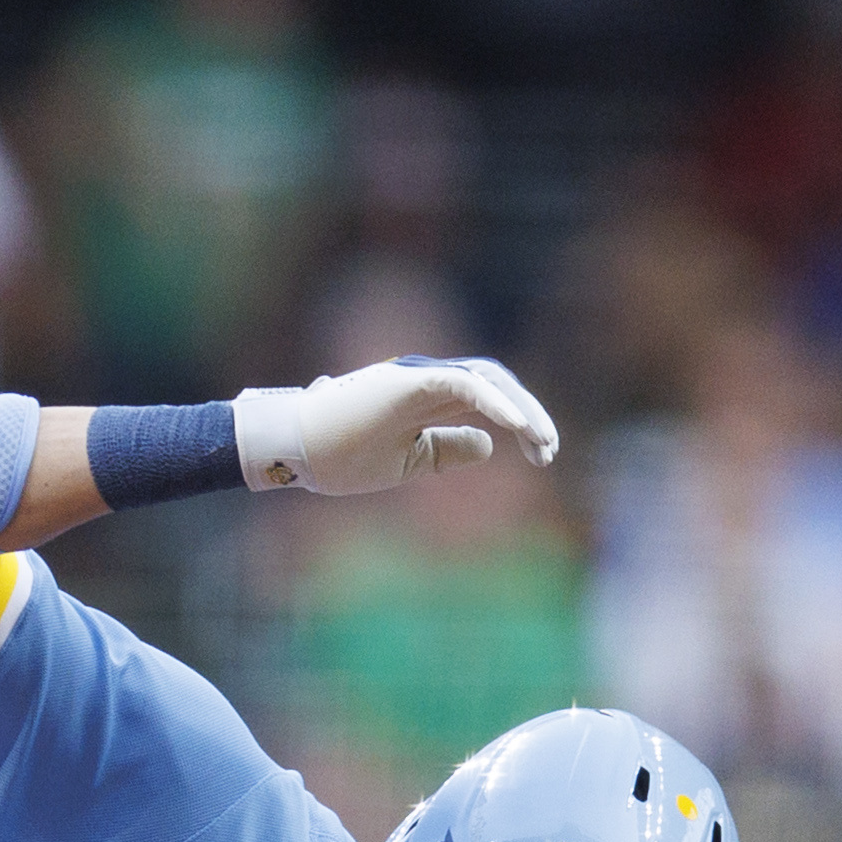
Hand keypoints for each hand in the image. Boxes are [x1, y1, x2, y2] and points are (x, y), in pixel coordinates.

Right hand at [235, 357, 558, 495]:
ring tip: (543, 442)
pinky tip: (517, 426)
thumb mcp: (404, 463)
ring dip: (522, 410)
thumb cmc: (336, 457)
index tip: (542, 456)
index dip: (521, 424)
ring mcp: (419, 377)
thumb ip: (446, 450)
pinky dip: (495, 403)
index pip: (487, 401)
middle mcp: (428, 381)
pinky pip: (464, 384)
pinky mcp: (410, 380)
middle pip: (496, 387)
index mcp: (426, 400)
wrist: (291, 451)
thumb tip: (489, 444)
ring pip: (487, 381)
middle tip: (550, 453)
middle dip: (530, 417)